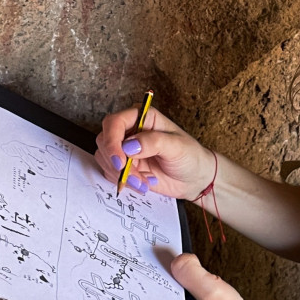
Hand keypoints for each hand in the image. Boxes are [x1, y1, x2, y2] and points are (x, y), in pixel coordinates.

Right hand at [95, 105, 215, 198]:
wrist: (194, 178)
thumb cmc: (190, 156)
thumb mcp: (177, 147)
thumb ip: (153, 142)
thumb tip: (129, 146)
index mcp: (142, 117)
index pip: (114, 122)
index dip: (112, 141)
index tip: (120, 162)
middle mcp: (130, 130)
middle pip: (105, 141)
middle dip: (117, 163)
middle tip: (137, 177)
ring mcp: (125, 149)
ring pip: (105, 159)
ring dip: (122, 175)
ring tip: (145, 181)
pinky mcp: (125, 166)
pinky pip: (110, 173)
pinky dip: (124, 182)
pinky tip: (144, 182)